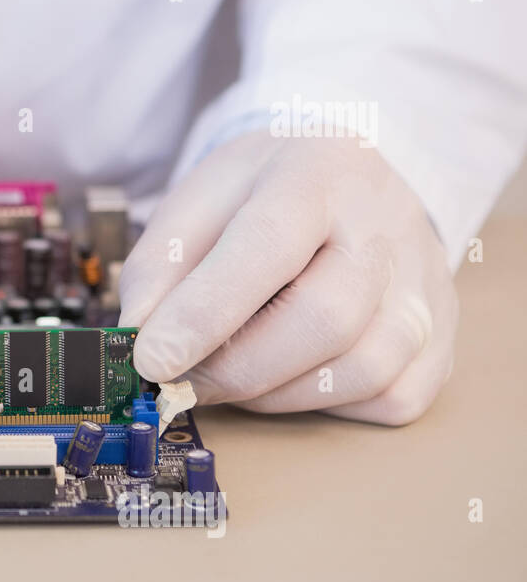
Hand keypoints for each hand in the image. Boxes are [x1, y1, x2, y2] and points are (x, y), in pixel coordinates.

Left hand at [119, 133, 457, 424]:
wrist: (347, 176)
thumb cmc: (262, 195)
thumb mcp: (196, 202)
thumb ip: (158, 266)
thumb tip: (139, 337)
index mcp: (315, 175)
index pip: (265, 247)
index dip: (206, 312)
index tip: (153, 360)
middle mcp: (384, 226)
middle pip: (324, 319)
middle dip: (236, 367)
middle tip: (182, 378)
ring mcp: (424, 283)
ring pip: (362, 370)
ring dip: (277, 392)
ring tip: (233, 371)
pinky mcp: (442, 333)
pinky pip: (392, 398)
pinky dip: (329, 405)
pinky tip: (293, 374)